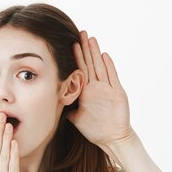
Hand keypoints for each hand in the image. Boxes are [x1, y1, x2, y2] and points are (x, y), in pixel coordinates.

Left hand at [66, 30, 135, 154]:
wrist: (112, 138)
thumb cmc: (95, 130)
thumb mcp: (76, 119)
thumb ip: (67, 110)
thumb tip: (54, 104)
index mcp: (86, 92)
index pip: (80, 70)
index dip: (76, 57)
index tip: (71, 44)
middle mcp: (96, 88)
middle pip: (90, 64)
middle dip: (85, 49)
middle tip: (81, 32)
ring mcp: (107, 89)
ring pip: (100, 67)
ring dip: (95, 53)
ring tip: (91, 39)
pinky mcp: (117, 93)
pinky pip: (112, 77)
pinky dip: (109, 66)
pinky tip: (104, 55)